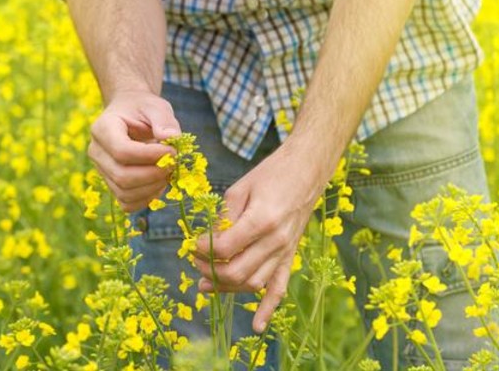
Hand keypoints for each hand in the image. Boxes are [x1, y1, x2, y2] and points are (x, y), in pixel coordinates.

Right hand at [88, 90, 180, 211]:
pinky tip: (159, 183)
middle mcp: (96, 152)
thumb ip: (164, 120)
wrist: (129, 114)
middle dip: (154, 174)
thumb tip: (172, 139)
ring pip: (124, 193)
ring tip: (168, 172)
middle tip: (173, 164)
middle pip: (122, 176)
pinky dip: (147, 198)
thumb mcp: (155, 106)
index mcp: (102, 128)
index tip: (173, 151)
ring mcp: (101, 171)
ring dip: (153, 188)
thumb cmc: (142, 109)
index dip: (150, 156)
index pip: (122, 151)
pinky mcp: (110, 185)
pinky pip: (127, 203)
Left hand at [193, 141, 327, 332]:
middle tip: (195, 261)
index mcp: (262, 220)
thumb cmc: (270, 175)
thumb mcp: (239, 190)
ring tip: (205, 284)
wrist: (305, 172)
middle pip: (237, 271)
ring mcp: (285, 251)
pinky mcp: (290, 256)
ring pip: (253, 283)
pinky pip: (280, 288)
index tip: (192, 243)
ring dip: (226, 288)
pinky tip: (256, 326)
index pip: (225, 247)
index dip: (202, 249)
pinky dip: (268, 308)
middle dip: (209, 271)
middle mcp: (276, 241)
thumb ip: (223, 219)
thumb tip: (207, 242)